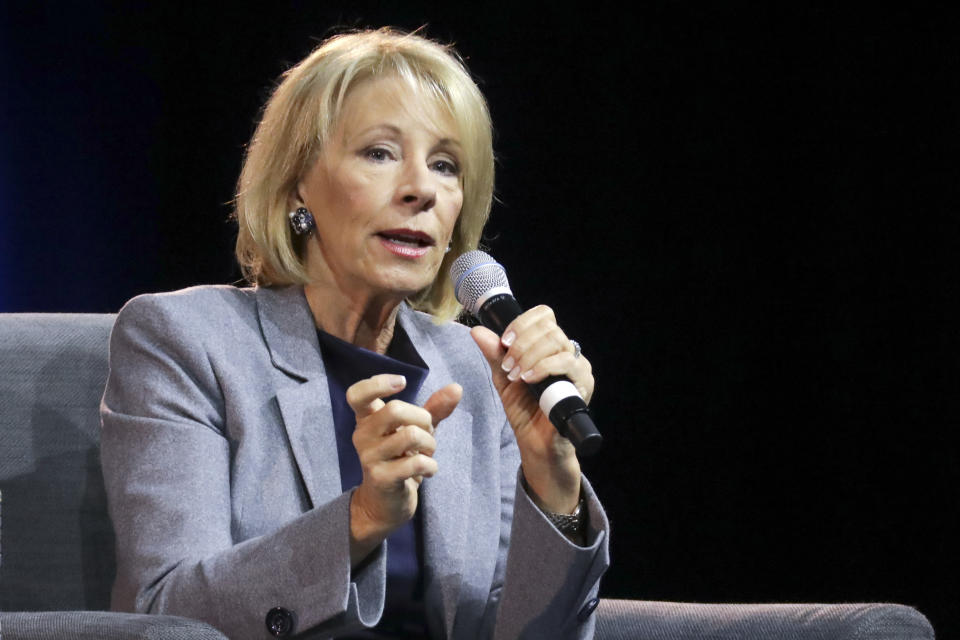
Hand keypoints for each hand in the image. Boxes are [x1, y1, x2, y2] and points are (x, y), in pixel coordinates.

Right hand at [345, 374, 461, 564]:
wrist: (384, 504)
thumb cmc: (401, 459)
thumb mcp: (417, 430)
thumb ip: (434, 409)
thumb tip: (457, 388)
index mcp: (367, 419)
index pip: (357, 394)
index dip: (377, 383)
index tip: (403, 382)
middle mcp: (362, 436)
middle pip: (394, 410)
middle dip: (423, 419)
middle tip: (427, 433)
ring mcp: (369, 458)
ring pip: (410, 435)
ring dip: (430, 444)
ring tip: (427, 453)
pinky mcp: (381, 478)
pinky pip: (415, 462)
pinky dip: (430, 465)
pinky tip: (428, 470)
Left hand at [470, 305, 592, 513]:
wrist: (536, 444)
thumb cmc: (524, 411)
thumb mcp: (503, 379)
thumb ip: (494, 355)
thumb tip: (478, 330)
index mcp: (549, 346)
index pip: (544, 315)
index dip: (522, 323)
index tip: (505, 342)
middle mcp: (567, 353)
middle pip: (549, 326)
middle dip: (522, 342)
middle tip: (508, 365)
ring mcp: (578, 368)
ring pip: (557, 342)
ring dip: (529, 355)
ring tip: (515, 375)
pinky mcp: (583, 385)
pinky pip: (567, 364)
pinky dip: (543, 367)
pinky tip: (528, 379)